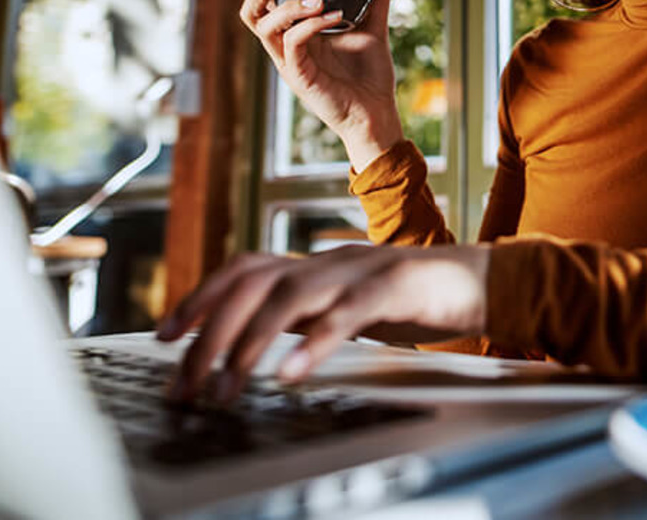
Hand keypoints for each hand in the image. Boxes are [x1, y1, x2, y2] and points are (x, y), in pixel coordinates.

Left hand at [157, 244, 489, 401]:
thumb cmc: (412, 299)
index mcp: (315, 264)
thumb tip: (249, 342)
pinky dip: (314, 342)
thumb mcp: (345, 305)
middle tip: (186, 381)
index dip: (200, 296)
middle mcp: (329, 260)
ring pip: (291, 293)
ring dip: (250, 341)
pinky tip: (290, 373)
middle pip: (254, 280)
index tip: (165, 335)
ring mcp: (361, 269)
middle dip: (210, 329)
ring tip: (227, 385)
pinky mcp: (395, 285)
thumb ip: (305, 313)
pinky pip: (348, 312)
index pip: (244, 268)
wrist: (481, 279)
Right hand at [240, 0, 402, 169]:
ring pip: (265, 28)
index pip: (265, 2)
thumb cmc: (370, 74)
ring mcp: (290, 63)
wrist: (377, 111)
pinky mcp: (299, 77)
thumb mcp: (374, 26)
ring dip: (288, 7)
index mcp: (296, 33)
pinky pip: (293, 45)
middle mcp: (287, 46)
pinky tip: (334, 15)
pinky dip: (310, 25)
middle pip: (252, 14)